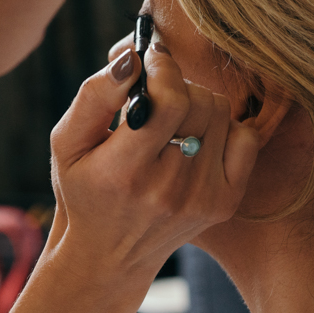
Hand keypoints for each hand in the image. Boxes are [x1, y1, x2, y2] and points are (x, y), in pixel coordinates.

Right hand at [47, 39, 260, 282]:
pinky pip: (245, 138)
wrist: (109, 255)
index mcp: (125, 171)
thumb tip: (133, 57)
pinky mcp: (225, 203)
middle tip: (155, 90)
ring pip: (221, 112)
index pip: (169, 100)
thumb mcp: (67, 143)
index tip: (149, 61)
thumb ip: (95, 96)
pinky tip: (197, 136)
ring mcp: (202, 198)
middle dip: (176, 83)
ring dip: (197, 101)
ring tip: (172, 116)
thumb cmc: (84, 187)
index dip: (163, 69)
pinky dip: (225, 126)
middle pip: (199, 101)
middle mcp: (168, 189)